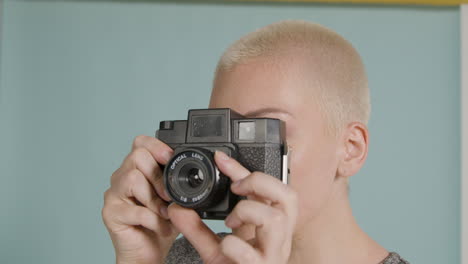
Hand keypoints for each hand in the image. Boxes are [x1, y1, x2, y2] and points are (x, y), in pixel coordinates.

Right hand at [102, 135, 178, 263]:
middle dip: (159, 176)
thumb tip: (193, 173)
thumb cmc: (161, 223)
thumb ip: (179, 184)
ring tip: (166, 213)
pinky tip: (161, 226)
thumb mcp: (175, 199)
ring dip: (155, 198)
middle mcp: (122, 177)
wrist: (148, 252)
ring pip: (132, 178)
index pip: (141, 143)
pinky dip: (153, 219)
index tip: (172, 158)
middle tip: (169, 197)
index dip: (157, 146)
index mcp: (137, 168)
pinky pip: (134, 209)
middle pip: (137, 156)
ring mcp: (113, 194)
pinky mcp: (110, 213)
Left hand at [169, 150, 297, 263]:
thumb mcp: (215, 245)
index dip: (245, 169)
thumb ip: (196, 225)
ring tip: (231, 221)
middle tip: (238, 188)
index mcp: (270, 227)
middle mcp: (278, 239)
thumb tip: (177, 206)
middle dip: (262, 184)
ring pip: (278, 220)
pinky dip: (234, 246)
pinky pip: (252, 254)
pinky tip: (224, 246)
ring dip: (249, 212)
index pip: (269, 187)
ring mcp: (273, 256)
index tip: (220, 158)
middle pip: (289, 197)